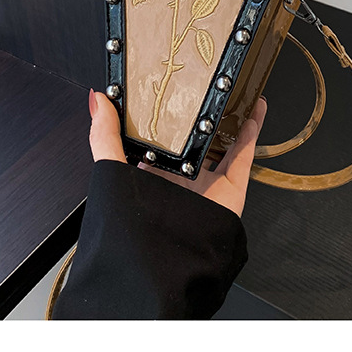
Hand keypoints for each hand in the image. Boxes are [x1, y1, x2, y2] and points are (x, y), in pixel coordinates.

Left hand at [87, 89, 266, 217]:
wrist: (168, 267)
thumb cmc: (135, 227)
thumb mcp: (112, 172)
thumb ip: (104, 137)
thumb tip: (98, 99)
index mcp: (151, 174)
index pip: (157, 137)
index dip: (162, 113)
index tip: (167, 86)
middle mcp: (180, 177)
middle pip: (193, 138)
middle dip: (199, 114)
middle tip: (204, 84)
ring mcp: (207, 182)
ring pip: (222, 143)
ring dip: (229, 119)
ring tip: (232, 91)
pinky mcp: (230, 189)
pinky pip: (243, 155)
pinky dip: (252, 132)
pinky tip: (254, 109)